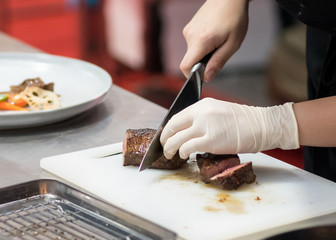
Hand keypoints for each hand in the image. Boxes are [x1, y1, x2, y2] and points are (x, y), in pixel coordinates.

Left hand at [160, 98, 298, 158]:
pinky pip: (188, 147)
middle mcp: (201, 113)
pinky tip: (184, 155)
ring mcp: (205, 126)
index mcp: (202, 105)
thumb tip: (188, 129)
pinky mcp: (211, 140)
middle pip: (173, 127)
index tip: (166, 136)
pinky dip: (182, 152)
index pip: (176, 116)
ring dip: (170, 148)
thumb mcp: (219, 111)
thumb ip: (203, 117)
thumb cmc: (244, 121)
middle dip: (164, 139)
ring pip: (177, 139)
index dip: (168, 129)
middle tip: (164, 147)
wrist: (262, 125)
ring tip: (170, 154)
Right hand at [180, 0, 248, 81]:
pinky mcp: (189, 28)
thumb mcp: (232, 44)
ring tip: (218, 41)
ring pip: (192, 52)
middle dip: (203, 63)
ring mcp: (188, 30)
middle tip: (219, 52)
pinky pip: (193, 44)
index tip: (203, 76)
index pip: (185, 66)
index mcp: (200, 41)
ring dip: (203, 53)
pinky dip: (202, 45)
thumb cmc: (234, 18)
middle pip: (190, 60)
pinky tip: (213, 36)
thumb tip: (207, 78)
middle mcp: (190, 35)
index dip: (192, 76)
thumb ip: (218, 62)